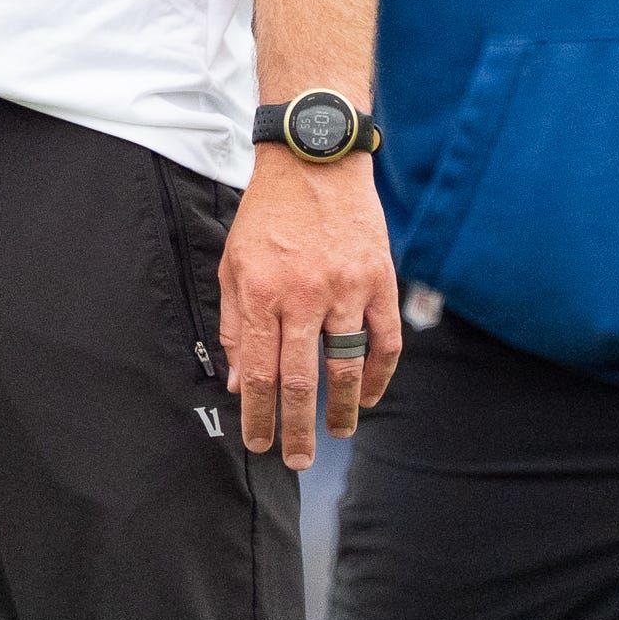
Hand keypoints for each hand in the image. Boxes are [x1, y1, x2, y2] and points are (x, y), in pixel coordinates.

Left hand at [217, 151, 399, 468]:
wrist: (315, 159)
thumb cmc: (269, 213)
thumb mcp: (234, 263)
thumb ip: (234, 324)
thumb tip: (239, 382)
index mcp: (261, 291)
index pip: (259, 372)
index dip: (259, 415)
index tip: (259, 443)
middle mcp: (303, 293)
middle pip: (300, 380)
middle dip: (297, 429)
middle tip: (296, 460)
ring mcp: (346, 287)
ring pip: (345, 367)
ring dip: (343, 410)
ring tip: (337, 435)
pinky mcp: (379, 279)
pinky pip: (384, 342)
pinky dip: (379, 375)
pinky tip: (369, 395)